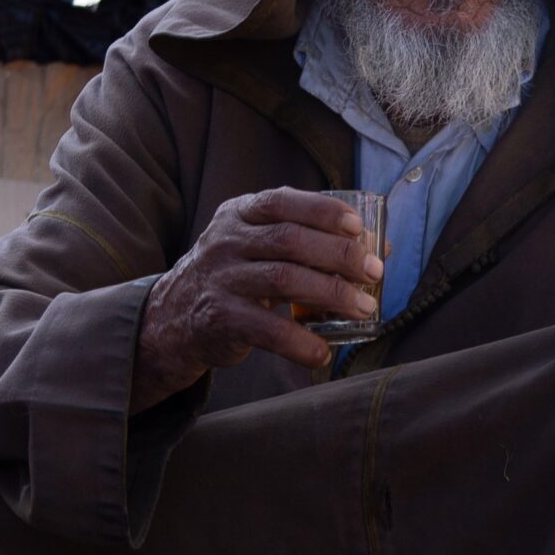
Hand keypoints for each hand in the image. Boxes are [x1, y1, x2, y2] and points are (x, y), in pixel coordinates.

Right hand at [133, 188, 383, 412]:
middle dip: (338, 255)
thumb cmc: (235, 277)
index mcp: (239, 214)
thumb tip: (381, 247)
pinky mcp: (221, 318)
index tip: (358, 226)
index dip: (322, 211)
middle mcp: (226, 241)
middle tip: (374, 271)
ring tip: (364, 308)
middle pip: (289, 240)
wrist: (173, 317)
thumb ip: (308, 241)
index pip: (282, 202)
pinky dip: (301, 343)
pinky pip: (268, 330)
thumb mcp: (258, 247)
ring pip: (283, 280)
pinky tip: (323, 351)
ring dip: (331, 294)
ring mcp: (222, 278)